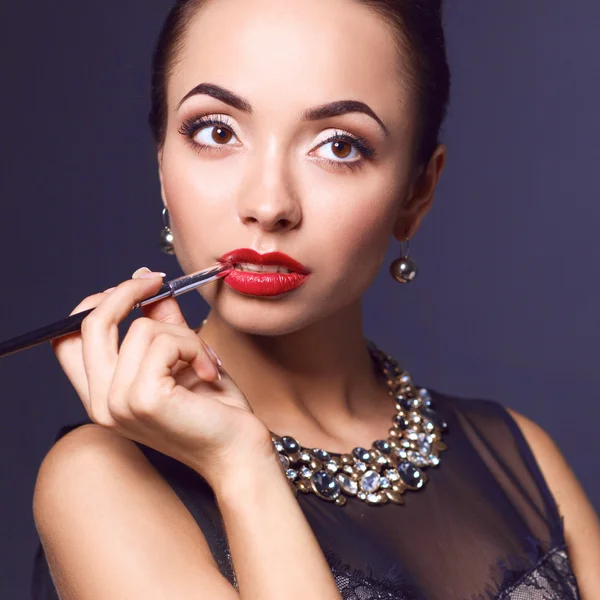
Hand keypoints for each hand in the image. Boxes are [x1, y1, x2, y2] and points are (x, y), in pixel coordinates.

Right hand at [50, 267, 273, 487]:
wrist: (238, 451)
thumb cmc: (214, 410)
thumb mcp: (182, 357)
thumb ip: (161, 322)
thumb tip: (147, 281)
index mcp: (103, 396)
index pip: (67, 340)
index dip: (94, 305)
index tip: (133, 288)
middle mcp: (101, 403)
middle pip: (89, 324)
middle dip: (126, 292)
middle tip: (158, 282)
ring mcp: (118, 404)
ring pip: (141, 329)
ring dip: (183, 334)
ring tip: (203, 359)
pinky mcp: (144, 400)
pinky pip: (164, 342)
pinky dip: (194, 346)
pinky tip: (208, 370)